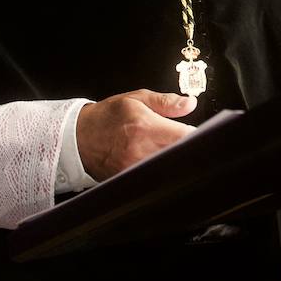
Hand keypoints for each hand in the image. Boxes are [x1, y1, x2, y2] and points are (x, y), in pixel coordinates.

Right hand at [76, 89, 195, 179]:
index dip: (198, 136)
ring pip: (169, 169)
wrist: (78, 137)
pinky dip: (162, 171)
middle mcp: (141, 151)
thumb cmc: (107, 117)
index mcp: (146, 127)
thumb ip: (165, 102)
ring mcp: (135, 169)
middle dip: (190, 149)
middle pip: (180, 155)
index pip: (185, 136)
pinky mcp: (129, 181)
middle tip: (189, 143)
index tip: (202, 133)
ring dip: (176, 161)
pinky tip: (160, 163)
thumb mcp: (135, 99)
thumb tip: (190, 104)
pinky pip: (155, 178)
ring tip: (173, 152)